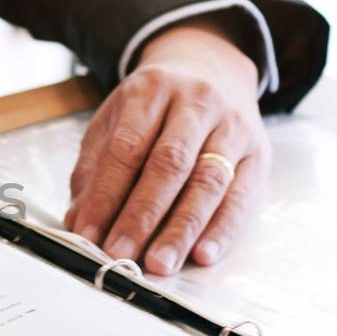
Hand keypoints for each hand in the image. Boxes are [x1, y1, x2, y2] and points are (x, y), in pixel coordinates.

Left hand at [66, 19, 269, 274]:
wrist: (212, 70)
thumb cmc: (153, 109)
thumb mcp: (114, 123)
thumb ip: (93, 171)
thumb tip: (79, 222)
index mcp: (151, 90)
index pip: (126, 149)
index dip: (105, 196)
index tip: (89, 236)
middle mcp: (196, 103)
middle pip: (168, 165)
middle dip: (142, 217)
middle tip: (121, 255)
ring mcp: (232, 127)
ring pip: (208, 183)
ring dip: (181, 230)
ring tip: (159, 265)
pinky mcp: (258, 154)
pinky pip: (242, 197)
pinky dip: (222, 230)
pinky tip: (203, 255)